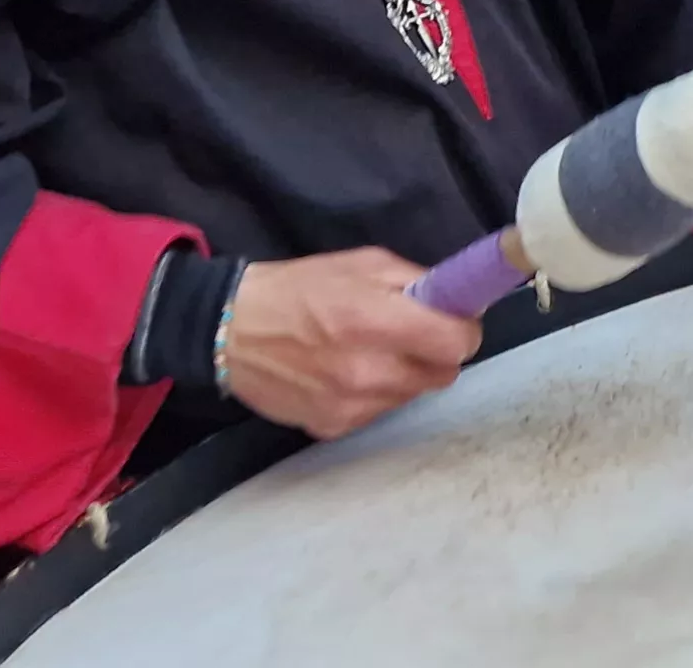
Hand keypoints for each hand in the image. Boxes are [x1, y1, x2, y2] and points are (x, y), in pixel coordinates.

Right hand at [217, 248, 481, 440]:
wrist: (230, 330)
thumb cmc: (298, 289)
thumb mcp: (363, 264)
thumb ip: (416, 281)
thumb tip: (458, 300)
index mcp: (378, 321)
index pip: (458, 343)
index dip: (462, 330)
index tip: (450, 322)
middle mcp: (370, 371)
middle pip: (443, 375)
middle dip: (434, 354)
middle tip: (409, 335)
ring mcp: (351, 406)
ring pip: (411, 396)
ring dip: (403, 376)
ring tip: (368, 352)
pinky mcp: (333, 427)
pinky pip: (378, 412)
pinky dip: (372, 395)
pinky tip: (343, 374)